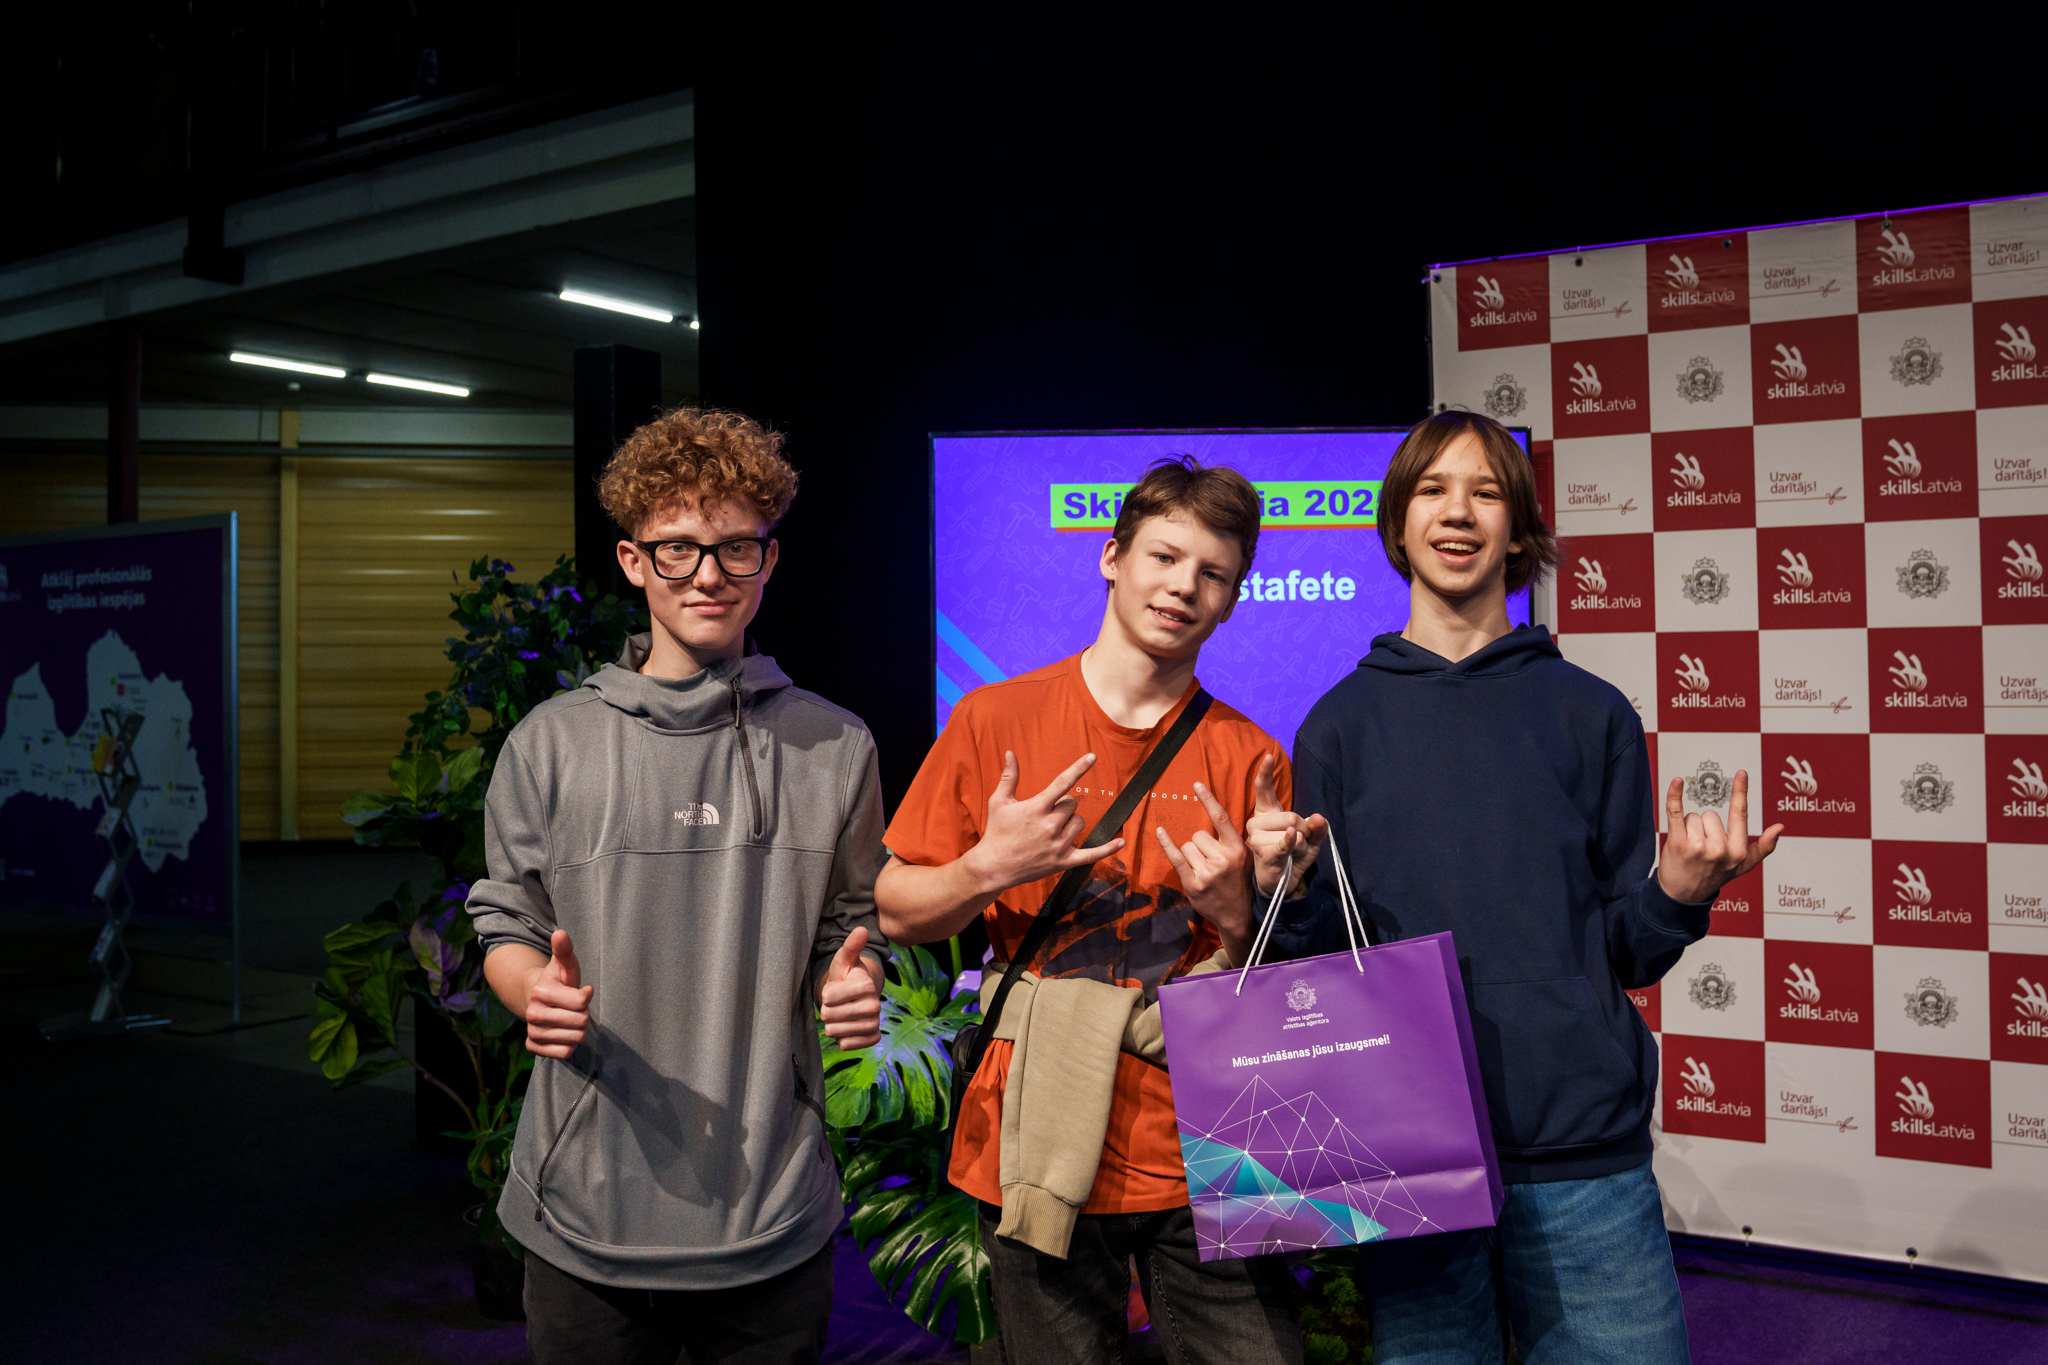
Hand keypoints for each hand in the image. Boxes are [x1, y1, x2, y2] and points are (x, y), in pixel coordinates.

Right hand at [524, 929, 592, 1059]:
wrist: (536, 999)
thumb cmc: (558, 981)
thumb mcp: (565, 964)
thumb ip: (565, 950)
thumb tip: (560, 933)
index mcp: (541, 991)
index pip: (581, 1002)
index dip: (586, 996)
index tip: (581, 991)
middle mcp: (533, 1014)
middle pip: (581, 1022)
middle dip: (584, 1015)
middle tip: (574, 1008)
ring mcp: (532, 1032)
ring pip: (575, 1039)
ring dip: (578, 1030)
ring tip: (568, 1019)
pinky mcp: (534, 1047)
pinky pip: (565, 1053)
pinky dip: (570, 1045)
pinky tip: (564, 1032)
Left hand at [819, 926, 882, 1050]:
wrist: (857, 997)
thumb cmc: (846, 977)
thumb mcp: (843, 960)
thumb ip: (850, 946)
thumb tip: (862, 929)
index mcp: (866, 985)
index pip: (827, 997)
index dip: (825, 994)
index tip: (834, 989)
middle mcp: (874, 1005)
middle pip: (829, 1016)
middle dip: (826, 1010)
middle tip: (836, 1003)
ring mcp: (874, 1023)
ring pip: (835, 1031)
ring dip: (833, 1024)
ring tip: (841, 1014)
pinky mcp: (873, 1038)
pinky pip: (846, 1044)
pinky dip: (841, 1038)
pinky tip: (847, 1027)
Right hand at [963, 751, 1126, 892]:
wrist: (993, 867)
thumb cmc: (996, 832)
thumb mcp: (999, 802)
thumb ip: (1009, 777)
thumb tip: (1010, 753)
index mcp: (1036, 808)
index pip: (1062, 783)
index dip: (1078, 768)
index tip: (1092, 757)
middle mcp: (1050, 826)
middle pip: (1072, 804)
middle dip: (1062, 805)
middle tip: (1045, 814)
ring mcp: (1058, 845)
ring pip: (1080, 822)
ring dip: (1071, 822)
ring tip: (1052, 829)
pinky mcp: (1063, 861)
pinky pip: (1091, 855)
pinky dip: (1107, 849)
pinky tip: (1121, 842)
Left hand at [1155, 782, 1252, 948]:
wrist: (1237, 915)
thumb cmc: (1239, 882)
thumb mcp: (1243, 858)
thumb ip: (1230, 840)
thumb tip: (1214, 815)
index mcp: (1237, 849)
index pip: (1221, 818)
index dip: (1208, 799)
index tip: (1196, 784)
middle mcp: (1222, 859)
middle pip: (1198, 834)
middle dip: (1200, 844)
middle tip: (1210, 860)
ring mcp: (1206, 873)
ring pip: (1187, 846)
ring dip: (1191, 854)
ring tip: (1204, 869)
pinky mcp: (1192, 883)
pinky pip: (1176, 857)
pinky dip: (1167, 844)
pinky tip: (1160, 832)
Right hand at [1242, 753, 1328, 896]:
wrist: (1283, 883)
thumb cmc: (1294, 857)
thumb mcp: (1312, 840)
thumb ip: (1318, 827)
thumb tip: (1320, 818)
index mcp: (1267, 814)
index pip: (1263, 790)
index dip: (1265, 773)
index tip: (1268, 756)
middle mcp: (1256, 823)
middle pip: (1292, 815)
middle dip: (1305, 831)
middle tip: (1300, 844)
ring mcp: (1257, 838)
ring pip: (1293, 831)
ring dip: (1302, 845)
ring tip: (1293, 854)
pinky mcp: (1264, 853)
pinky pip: (1284, 842)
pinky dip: (1290, 841)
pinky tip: (1291, 837)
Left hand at [1659, 770, 1781, 904]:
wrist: (1682, 896)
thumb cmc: (1713, 876)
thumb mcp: (1742, 867)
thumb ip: (1762, 848)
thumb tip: (1780, 827)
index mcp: (1738, 852)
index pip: (1740, 814)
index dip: (1740, 792)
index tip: (1741, 773)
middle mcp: (1719, 849)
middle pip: (1711, 815)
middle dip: (1704, 827)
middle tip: (1700, 848)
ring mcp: (1697, 847)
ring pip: (1693, 817)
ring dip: (1688, 828)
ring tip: (1688, 849)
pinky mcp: (1677, 843)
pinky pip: (1676, 811)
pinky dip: (1675, 795)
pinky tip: (1677, 782)